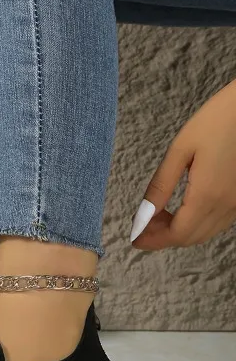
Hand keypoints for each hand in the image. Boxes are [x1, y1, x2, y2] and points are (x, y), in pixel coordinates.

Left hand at [131, 78, 235, 249]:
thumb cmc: (218, 119)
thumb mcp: (180, 150)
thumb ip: (160, 186)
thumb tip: (142, 216)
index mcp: (207, 194)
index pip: (176, 234)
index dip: (152, 241)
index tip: (134, 239)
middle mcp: (227, 204)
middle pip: (190, 238)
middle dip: (162, 237)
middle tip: (142, 225)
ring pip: (204, 232)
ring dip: (179, 232)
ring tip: (158, 216)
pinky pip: (217, 222)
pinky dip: (196, 223)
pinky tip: (180, 210)